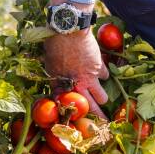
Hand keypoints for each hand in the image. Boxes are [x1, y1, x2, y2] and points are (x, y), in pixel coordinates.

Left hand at [44, 0, 108, 118]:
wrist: (68, 28)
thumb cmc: (53, 43)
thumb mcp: (49, 63)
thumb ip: (56, 77)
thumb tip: (59, 85)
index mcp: (60, 86)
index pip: (66, 107)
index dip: (73, 116)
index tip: (78, 123)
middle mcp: (75, 86)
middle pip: (90, 109)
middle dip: (98, 119)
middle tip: (103, 125)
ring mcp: (89, 78)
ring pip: (102, 97)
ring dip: (102, 97)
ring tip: (102, 98)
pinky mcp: (98, 67)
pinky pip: (105, 76)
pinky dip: (102, 74)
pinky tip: (100, 71)